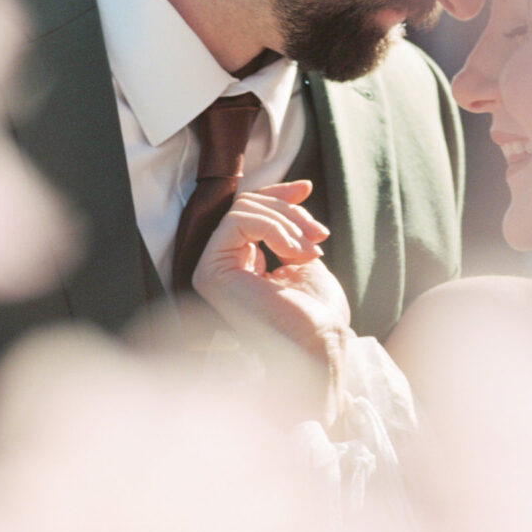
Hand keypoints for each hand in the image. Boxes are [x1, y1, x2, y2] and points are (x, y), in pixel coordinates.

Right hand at [192, 181, 352, 361]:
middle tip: (318, 235)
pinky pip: (238, 222)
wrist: (320, 345)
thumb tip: (298, 186)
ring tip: (311, 250)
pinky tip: (294, 252)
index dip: (276, 194)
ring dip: (287, 222)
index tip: (305, 188)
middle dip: (289, 211)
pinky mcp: (211, 272)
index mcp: (241, 264)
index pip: (247, 211)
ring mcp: (211, 271)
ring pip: (243, 210)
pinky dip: (274, 228)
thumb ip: (292, 225)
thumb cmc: (318, 314)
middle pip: (245, 205)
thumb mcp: (304, 255)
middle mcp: (220, 267)